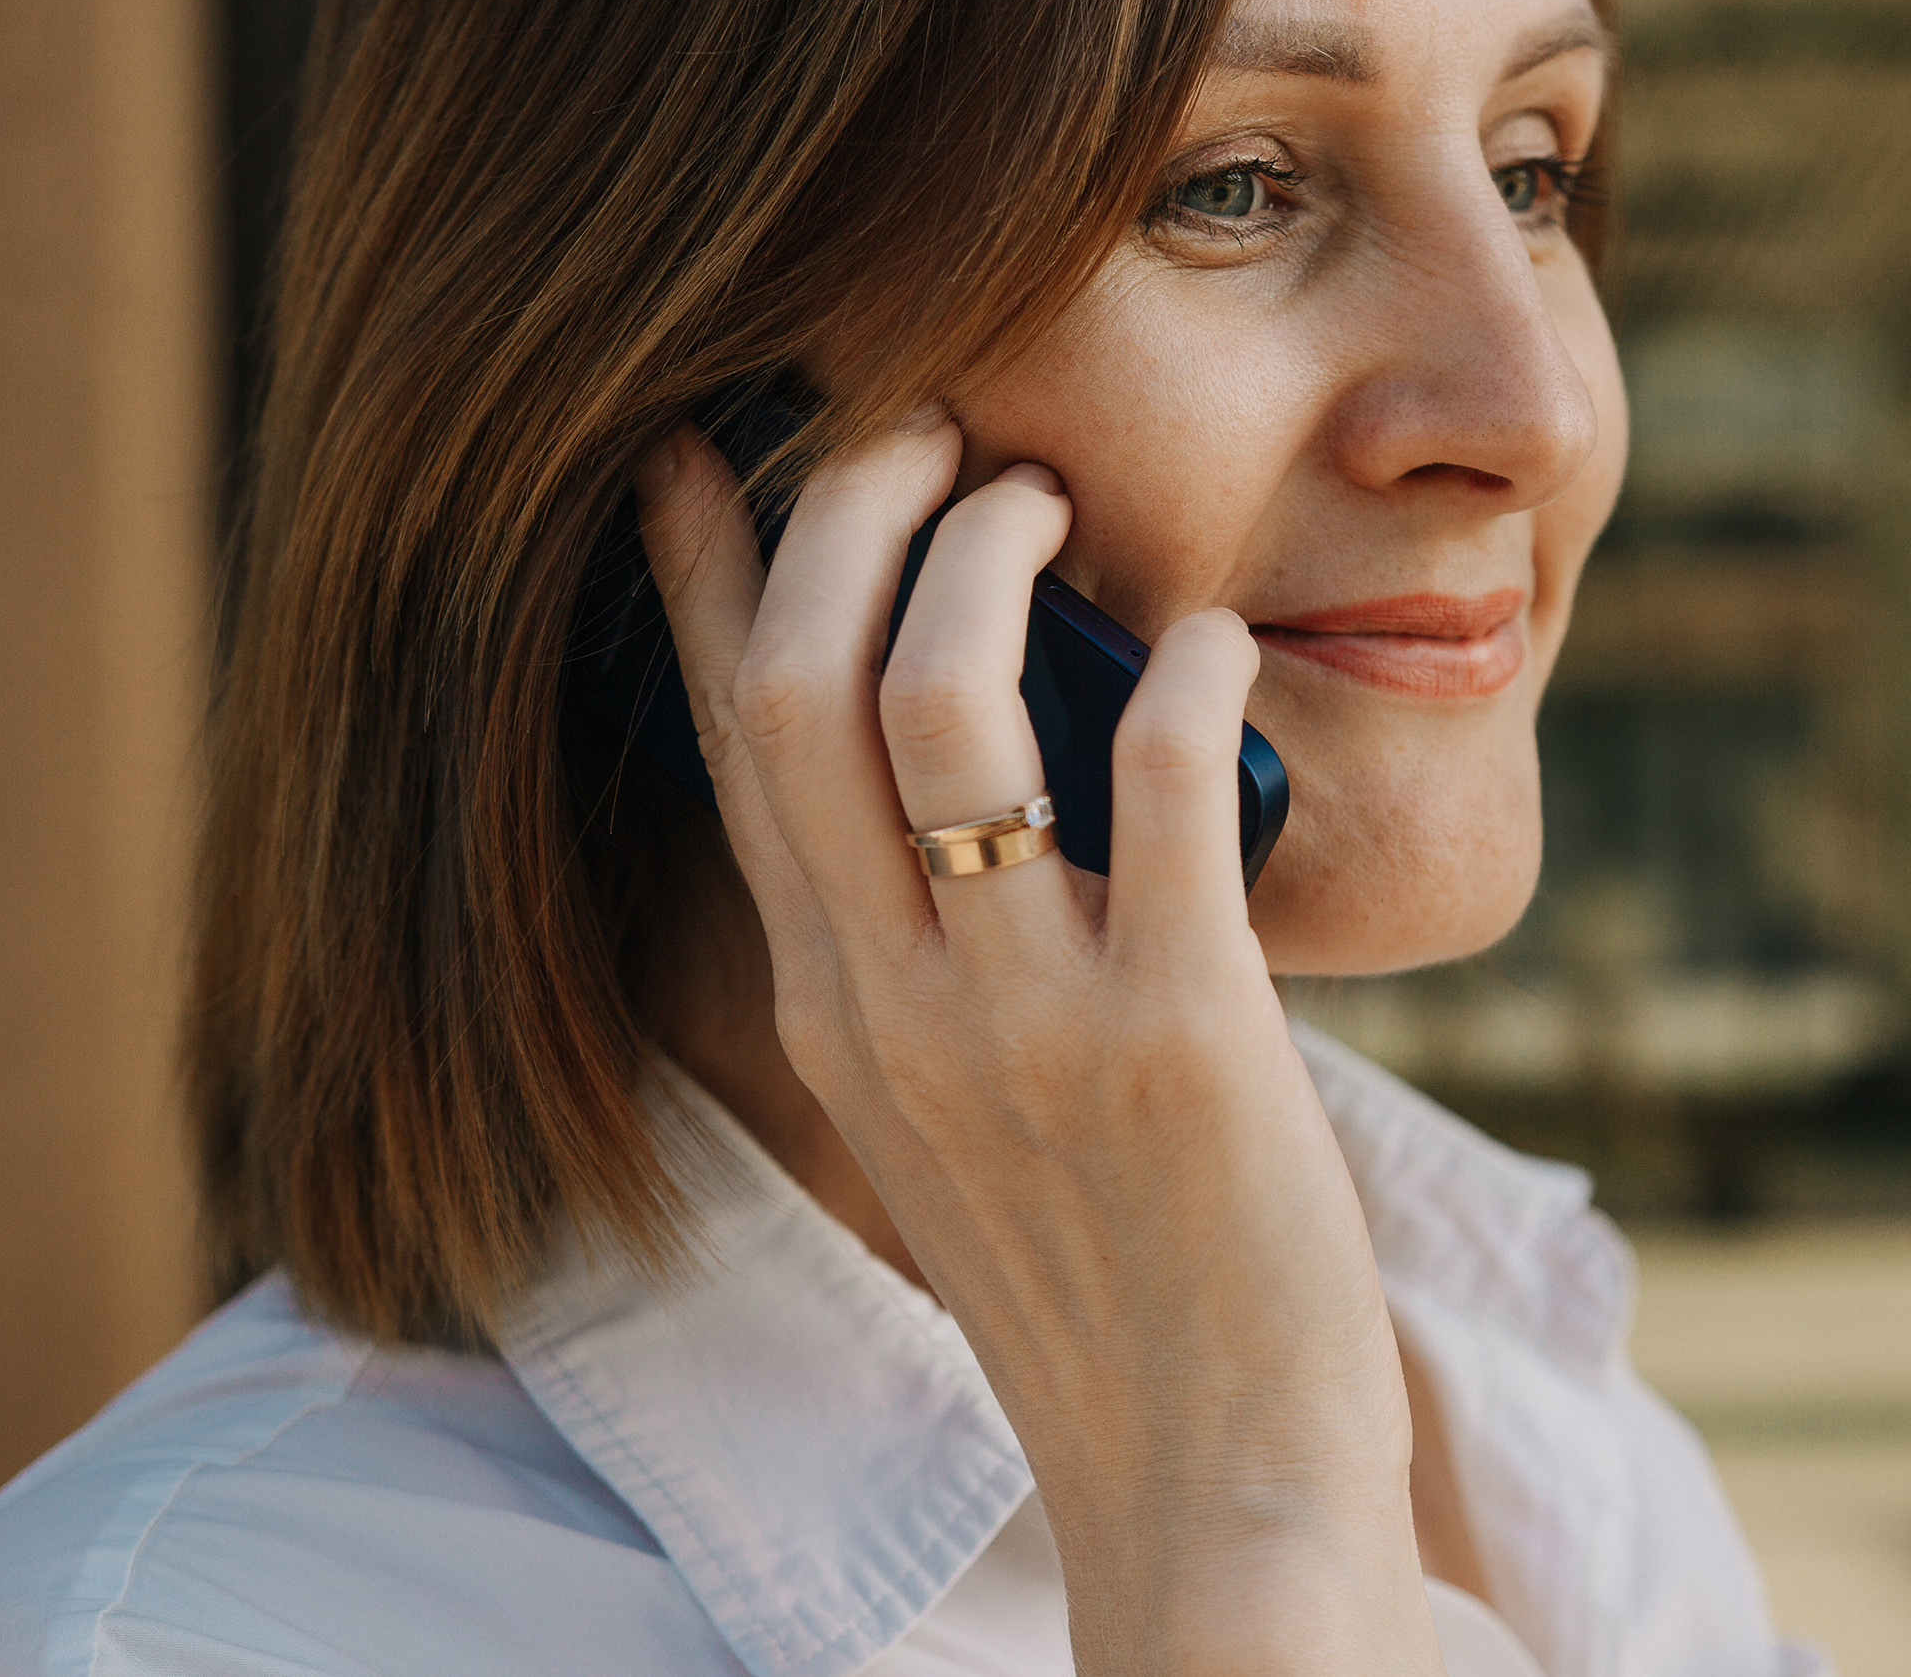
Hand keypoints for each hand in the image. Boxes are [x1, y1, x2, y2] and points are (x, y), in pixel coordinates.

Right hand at [634, 415, 1443, 1675]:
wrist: (1201, 1485)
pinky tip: (1217, 641)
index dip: (701, 584)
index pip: (727, 752)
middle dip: (839, 510)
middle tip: (919, 425)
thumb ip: (932, 964)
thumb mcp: (955, 1118)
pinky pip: (1160, 781)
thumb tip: (975, 796)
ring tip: (1047, 499)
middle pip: (792, 689)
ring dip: (984, 552)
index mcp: (829, 1013)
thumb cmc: (1098, 1286)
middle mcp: (889, 1004)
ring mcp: (1021, 1021)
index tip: (694, 454)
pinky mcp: (1178, 1037)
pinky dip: (1187, 670)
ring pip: (930, 701)